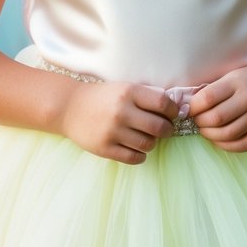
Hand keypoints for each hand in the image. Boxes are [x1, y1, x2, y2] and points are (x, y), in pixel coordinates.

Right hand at [62, 80, 179, 164]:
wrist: (70, 107)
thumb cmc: (102, 97)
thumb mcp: (124, 88)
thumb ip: (147, 96)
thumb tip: (176, 107)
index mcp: (128, 93)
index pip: (163, 103)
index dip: (173, 111)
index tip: (172, 114)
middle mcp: (121, 112)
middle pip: (159, 127)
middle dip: (168, 130)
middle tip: (165, 129)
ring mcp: (112, 131)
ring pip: (148, 144)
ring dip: (153, 143)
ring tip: (148, 137)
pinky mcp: (104, 148)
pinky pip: (134, 158)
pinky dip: (141, 155)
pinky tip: (137, 148)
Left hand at [189, 60, 246, 151]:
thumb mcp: (233, 75)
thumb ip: (214, 90)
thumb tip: (189, 107)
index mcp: (238, 81)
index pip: (208, 98)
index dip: (193, 107)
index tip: (189, 110)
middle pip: (216, 118)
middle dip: (200, 123)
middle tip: (196, 121)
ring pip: (228, 134)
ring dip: (211, 136)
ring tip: (206, 131)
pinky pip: (244, 144)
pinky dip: (227, 146)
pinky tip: (220, 140)